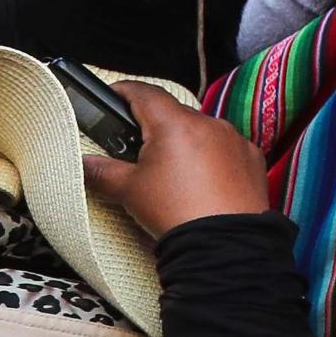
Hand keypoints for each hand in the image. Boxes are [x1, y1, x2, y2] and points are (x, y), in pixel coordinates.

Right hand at [84, 83, 271, 239]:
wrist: (224, 245)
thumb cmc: (176, 213)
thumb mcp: (128, 191)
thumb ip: (101, 171)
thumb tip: (83, 163)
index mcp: (175, 125)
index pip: (145, 93)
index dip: (125, 91)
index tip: (113, 95)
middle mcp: (210, 124)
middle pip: (174, 114)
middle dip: (154, 126)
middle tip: (137, 146)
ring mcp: (235, 140)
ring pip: (202, 131)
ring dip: (185, 142)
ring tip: (170, 170)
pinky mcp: (253, 159)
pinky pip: (226, 148)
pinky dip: (212, 157)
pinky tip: (201, 181)